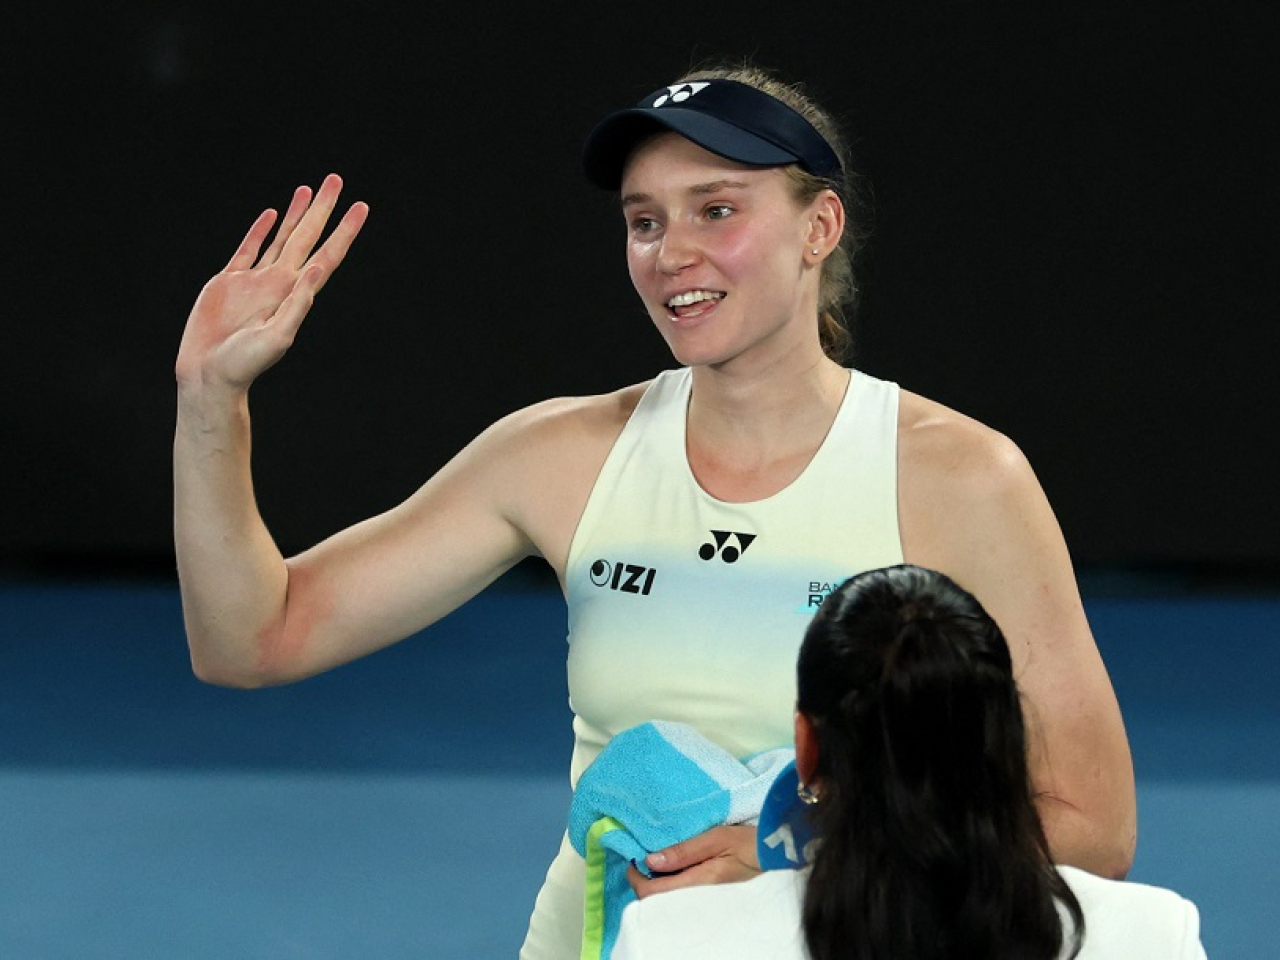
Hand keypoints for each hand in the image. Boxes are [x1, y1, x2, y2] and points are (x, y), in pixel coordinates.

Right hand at [175, 173, 368, 392]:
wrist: (208, 374)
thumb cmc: (244, 364)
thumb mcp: (277, 337)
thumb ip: (298, 304)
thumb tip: (317, 269)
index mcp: (295, 294)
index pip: (327, 255)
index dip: (345, 231)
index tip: (361, 207)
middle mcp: (279, 283)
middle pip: (307, 236)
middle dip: (323, 209)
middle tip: (335, 179)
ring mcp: (255, 281)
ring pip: (281, 237)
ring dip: (296, 214)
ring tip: (308, 189)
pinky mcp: (229, 281)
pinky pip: (248, 248)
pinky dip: (261, 230)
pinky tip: (272, 215)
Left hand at [625, 825, 759, 899]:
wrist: (777, 857)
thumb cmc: (749, 844)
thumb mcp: (716, 838)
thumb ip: (683, 850)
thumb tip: (650, 860)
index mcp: (699, 883)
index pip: (652, 893)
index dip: (636, 878)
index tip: (633, 859)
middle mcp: (699, 899)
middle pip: (656, 900)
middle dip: (644, 881)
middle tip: (643, 858)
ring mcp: (704, 902)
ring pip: (667, 900)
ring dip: (657, 882)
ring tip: (659, 861)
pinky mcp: (709, 900)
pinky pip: (680, 897)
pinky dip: (670, 884)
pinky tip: (675, 869)